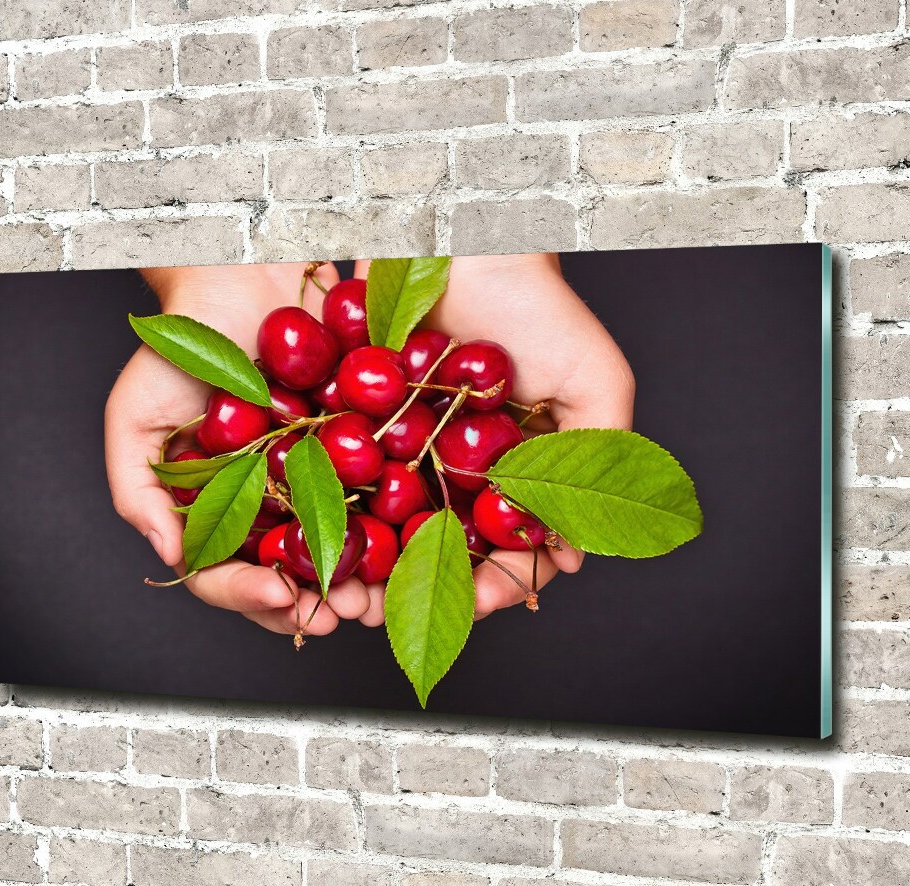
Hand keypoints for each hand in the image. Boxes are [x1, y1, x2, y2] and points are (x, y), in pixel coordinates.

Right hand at [104, 263, 373, 636]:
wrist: (246, 276)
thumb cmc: (183, 345)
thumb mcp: (137, 418)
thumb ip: (139, 492)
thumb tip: (170, 556)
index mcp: (217, 510)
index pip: (225, 574)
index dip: (248, 597)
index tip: (280, 599)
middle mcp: (269, 505)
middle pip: (290, 576)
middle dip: (315, 604)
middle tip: (340, 614)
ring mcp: (319, 482)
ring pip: (341, 549)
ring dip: (360, 581)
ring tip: (374, 596)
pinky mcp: (363, 451)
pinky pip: (381, 495)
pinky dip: (394, 524)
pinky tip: (407, 541)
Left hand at [357, 253, 634, 620]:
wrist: (463, 240)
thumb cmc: (539, 308)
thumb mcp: (595, 384)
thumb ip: (599, 461)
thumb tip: (574, 555)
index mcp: (514, 475)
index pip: (508, 550)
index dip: (498, 584)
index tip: (482, 603)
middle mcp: (457, 472)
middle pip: (439, 551)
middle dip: (418, 590)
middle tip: (397, 616)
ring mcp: (405, 451)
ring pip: (386, 528)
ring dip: (368, 568)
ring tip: (349, 594)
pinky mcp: (357, 423)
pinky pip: (344, 480)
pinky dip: (331, 513)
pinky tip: (314, 541)